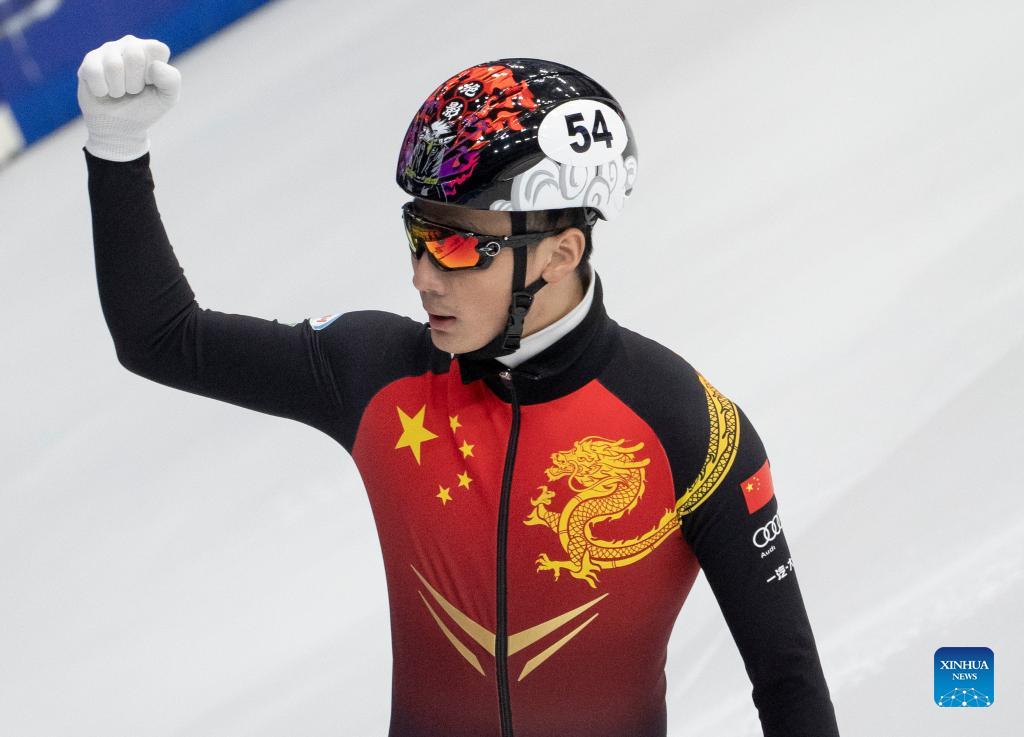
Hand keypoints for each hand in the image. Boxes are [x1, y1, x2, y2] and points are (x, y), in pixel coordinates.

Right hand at [77, 35, 180, 161]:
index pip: (158, 49)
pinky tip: (104, 91)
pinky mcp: (89, 61)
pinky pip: (95, 72)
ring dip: (118, 89)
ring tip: (119, 92)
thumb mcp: (167, 98)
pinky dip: (101, 90)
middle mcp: (129, 44)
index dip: (155, 74)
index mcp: (151, 50)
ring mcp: (107, 50)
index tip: (151, 84)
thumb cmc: (145, 108)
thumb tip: (155, 66)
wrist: (120, 128)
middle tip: (133, 91)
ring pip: (113, 65)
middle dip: (135, 83)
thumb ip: (172, 81)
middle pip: (134, 55)